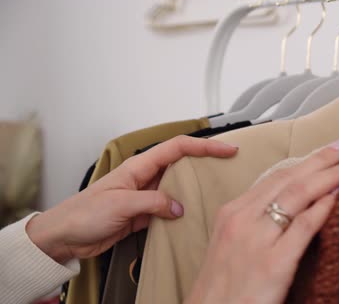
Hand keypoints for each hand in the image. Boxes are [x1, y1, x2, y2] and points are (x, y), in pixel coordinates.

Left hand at [26, 136, 237, 263]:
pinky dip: (183, 210)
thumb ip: (153, 203)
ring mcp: (145, 195)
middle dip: (206, 160)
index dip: (204, 146)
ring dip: (196, 187)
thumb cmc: (82, 214)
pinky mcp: (144, 214)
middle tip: (229, 164)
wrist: (64, 236)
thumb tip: (178, 207)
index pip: (177, 148)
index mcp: (138, 167)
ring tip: (217, 188)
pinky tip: (193, 214)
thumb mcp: (120, 204)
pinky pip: (170, 208)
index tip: (225, 149)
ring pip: (178, 186)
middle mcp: (144, 177)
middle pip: (182, 163)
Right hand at [187, 137, 338, 303]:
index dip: (304, 161)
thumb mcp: (233, 244)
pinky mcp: (273, 264)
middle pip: (289, 178)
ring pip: (298, 194)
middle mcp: (242, 219)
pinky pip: (304, 226)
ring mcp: (256, 239)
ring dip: (330, 175)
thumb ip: (258, 222)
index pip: (275, 177)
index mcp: (233, 212)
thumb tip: (291, 207)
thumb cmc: (223, 287)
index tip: (326, 151)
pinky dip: (324, 207)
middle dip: (321, 159)